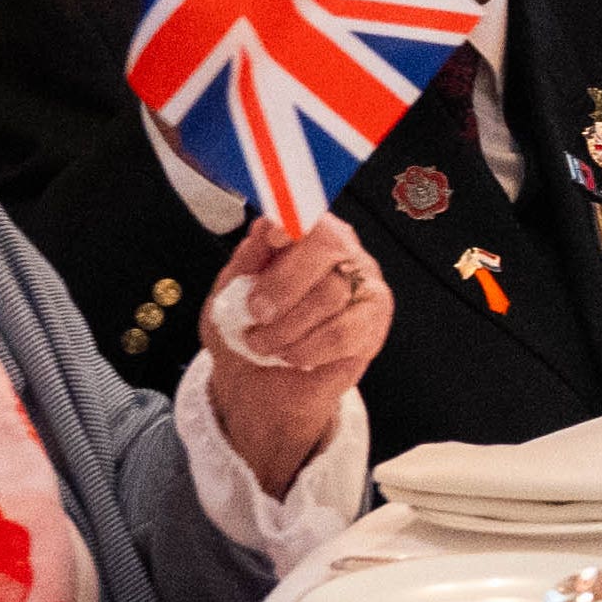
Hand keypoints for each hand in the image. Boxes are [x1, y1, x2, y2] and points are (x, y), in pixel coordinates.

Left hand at [206, 217, 387, 494]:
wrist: (261, 385)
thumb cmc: (247, 330)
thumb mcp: (228, 294)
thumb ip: (246, 261)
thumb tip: (265, 226)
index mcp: (306, 237)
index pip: (310, 216)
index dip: (294, 224)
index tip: (271, 240)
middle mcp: (343, 254)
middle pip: (328, 248)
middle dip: (284, 283)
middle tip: (255, 313)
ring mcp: (364, 287)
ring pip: (332, 294)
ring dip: (288, 326)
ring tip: (262, 344)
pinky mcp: (373, 324)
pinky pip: (344, 332)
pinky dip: (309, 348)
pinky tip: (291, 356)